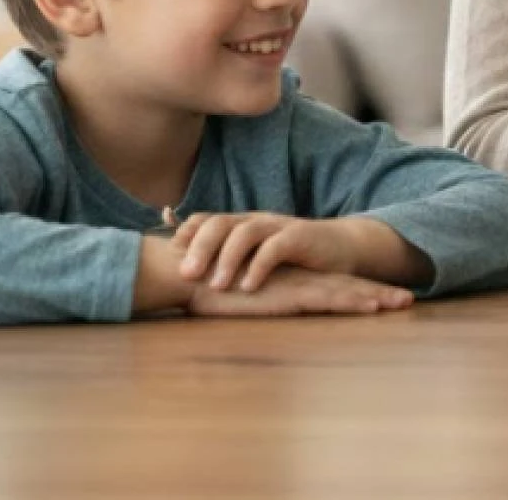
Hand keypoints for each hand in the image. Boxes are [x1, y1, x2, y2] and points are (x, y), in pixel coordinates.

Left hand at [173, 212, 366, 292]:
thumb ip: (224, 261)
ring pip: (245, 232)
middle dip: (200, 247)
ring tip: (216, 285)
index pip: (206, 220)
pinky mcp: (300, 237)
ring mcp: (278, 226)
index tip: (169, 255)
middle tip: (186, 275)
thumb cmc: (291, 259)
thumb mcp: (254, 257)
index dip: (187, 234)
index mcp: (241, 223)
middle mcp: (256, 220)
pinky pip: (275, 247)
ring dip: (227, 258)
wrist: (338, 248)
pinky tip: (248, 287)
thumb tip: (182, 276)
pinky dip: (259, 266)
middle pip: (219, 223)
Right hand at [186, 265, 414, 317]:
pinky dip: (353, 302)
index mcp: (290, 281)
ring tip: (403, 302)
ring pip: (346, 291)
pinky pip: (327, 299)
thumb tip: (257, 305)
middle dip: (379, 292)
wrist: (187, 272)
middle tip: (408, 298)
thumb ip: (254, 298)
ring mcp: (295, 285)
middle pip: (348, 285)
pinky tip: (373, 306)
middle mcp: (298, 280)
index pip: (332, 284)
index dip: (359, 289)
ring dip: (376, 297)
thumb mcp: (240, 295)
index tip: (386, 297)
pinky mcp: (287, 293)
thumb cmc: (207, 286)